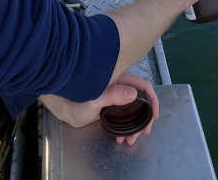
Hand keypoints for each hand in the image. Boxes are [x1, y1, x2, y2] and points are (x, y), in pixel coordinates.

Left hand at [39, 73, 158, 144]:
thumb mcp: (95, 98)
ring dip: (134, 125)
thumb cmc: (75, 98)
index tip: (153, 115)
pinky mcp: (110, 106)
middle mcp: (120, 86)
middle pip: (140, 100)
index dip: (152, 99)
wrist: (63, 106)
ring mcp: (115, 96)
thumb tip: (132, 93)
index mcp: (120, 79)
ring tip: (130, 139)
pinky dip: (126, 126)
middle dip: (144, 118)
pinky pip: (124, 116)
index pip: (143, 86)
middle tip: (143, 132)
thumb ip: (112, 95)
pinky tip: (121, 136)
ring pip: (132, 110)